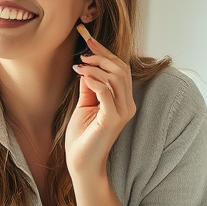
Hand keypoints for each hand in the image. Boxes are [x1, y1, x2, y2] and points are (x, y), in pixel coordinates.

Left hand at [65, 35, 135, 179]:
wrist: (82, 164)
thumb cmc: (82, 137)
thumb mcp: (85, 105)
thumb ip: (89, 86)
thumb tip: (86, 66)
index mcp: (123, 101)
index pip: (121, 69)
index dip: (106, 53)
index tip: (89, 41)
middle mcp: (127, 105)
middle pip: (121, 69)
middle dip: (102, 56)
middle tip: (82, 54)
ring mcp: (122, 112)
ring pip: (116, 77)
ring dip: (96, 67)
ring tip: (79, 67)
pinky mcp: (113, 120)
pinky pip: (106, 92)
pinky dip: (94, 80)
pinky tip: (81, 76)